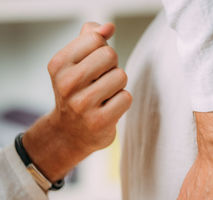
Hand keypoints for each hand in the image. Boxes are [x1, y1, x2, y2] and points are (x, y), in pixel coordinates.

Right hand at [23, 22, 131, 182]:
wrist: (69, 133)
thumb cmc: (77, 92)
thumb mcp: (75, 63)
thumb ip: (90, 39)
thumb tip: (108, 27)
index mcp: (59, 64)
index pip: (95, 39)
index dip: (102, 50)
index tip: (94, 65)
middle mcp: (67, 84)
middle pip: (110, 55)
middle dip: (112, 67)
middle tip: (101, 82)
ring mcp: (82, 104)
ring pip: (121, 76)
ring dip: (118, 86)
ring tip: (104, 96)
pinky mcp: (99, 121)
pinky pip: (126, 97)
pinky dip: (122, 102)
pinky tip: (109, 109)